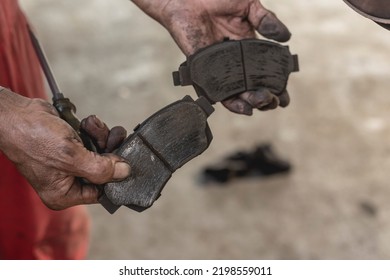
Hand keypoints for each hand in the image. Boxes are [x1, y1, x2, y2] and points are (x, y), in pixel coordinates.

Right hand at [0, 89, 130, 209]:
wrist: (17, 113)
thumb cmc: (33, 138)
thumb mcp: (71, 158)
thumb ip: (100, 169)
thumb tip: (124, 172)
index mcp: (64, 194)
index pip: (102, 192)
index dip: (116, 177)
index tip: (127, 161)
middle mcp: (69, 181)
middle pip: (104, 171)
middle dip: (111, 151)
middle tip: (115, 137)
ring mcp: (71, 162)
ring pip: (102, 153)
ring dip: (103, 136)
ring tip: (92, 126)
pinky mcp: (73, 145)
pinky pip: (94, 140)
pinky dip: (94, 130)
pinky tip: (87, 122)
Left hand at [132, 0, 291, 114]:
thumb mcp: (248, 6)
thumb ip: (266, 20)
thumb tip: (286, 37)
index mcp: (247, 50)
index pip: (264, 73)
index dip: (276, 86)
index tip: (285, 96)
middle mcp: (234, 63)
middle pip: (252, 88)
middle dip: (266, 98)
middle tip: (275, 100)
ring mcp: (219, 68)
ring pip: (236, 93)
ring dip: (251, 103)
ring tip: (262, 103)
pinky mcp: (203, 70)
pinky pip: (215, 91)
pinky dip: (229, 102)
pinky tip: (243, 107)